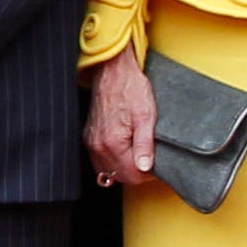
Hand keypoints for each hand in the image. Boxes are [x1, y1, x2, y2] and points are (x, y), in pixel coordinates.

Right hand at [83, 52, 158, 188]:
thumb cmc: (131, 88)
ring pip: (109, 171)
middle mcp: (98, 145)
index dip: (148, 174)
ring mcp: (91, 141)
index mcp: (112, 142)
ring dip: (124, 168)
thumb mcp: (146, 116)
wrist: (113, 70)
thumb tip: (145, 168)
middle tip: (150, 159)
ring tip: (138, 154)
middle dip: (137, 172)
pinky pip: (100, 160)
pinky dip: (113, 160)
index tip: (157, 164)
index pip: (132, 176)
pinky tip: (124, 150)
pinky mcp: (89, 136)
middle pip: (120, 176)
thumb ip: (145, 145)